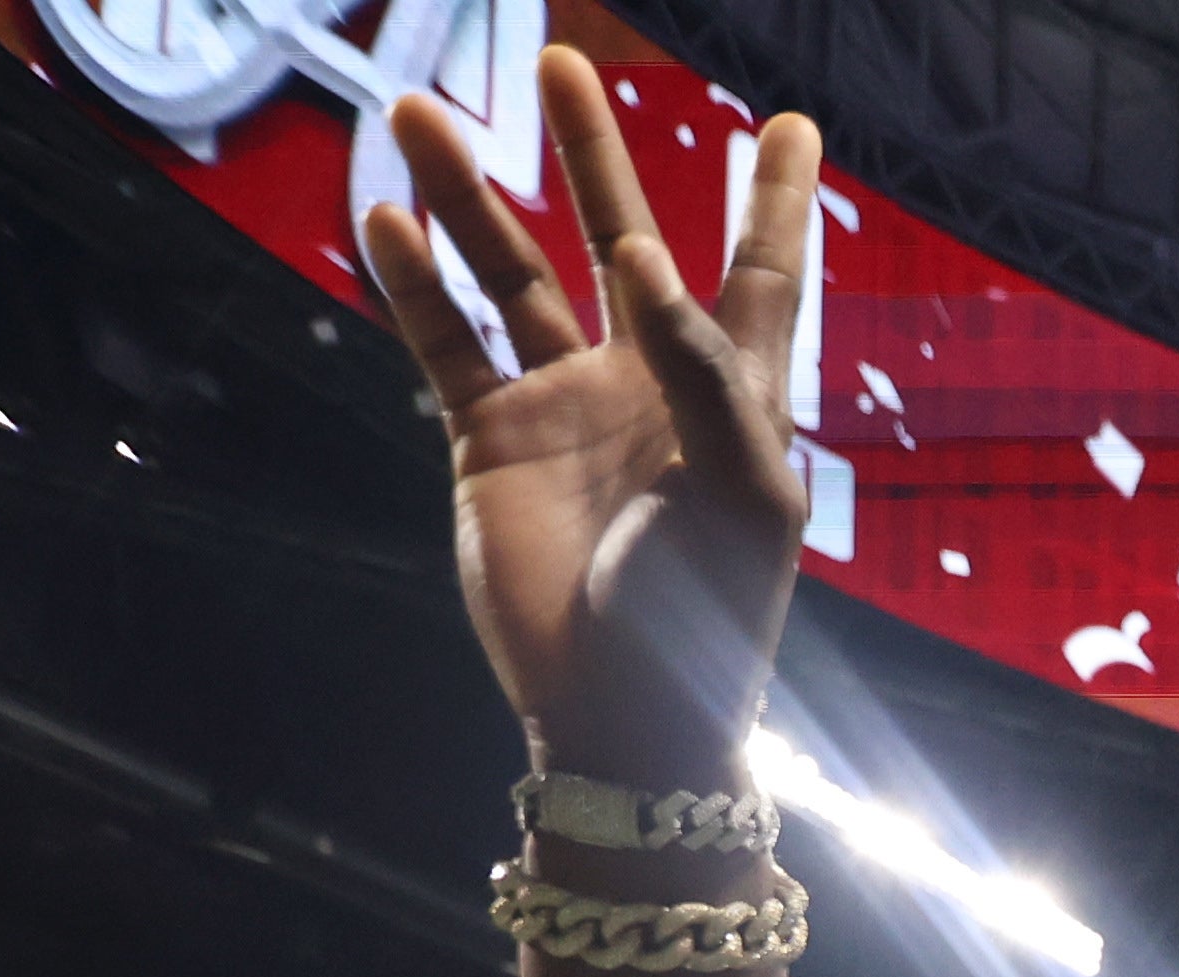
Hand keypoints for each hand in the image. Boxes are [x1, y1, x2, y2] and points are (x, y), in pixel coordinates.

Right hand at [363, 51, 821, 784]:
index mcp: (731, 395)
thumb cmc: (708, 614)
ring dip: (467, 193)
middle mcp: (646, 384)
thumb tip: (640, 259)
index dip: (775, 202)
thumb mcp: (742, 493)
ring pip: (512, 271)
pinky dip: (414, 281)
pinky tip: (386, 216)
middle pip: (619, 238)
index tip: (793, 123)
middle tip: (564, 61)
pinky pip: (446, 341)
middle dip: (591, 154)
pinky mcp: (490, 439)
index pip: (760, 277)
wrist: (622, 710)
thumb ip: (703, 370)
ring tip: (420, 108)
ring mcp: (563, 406)